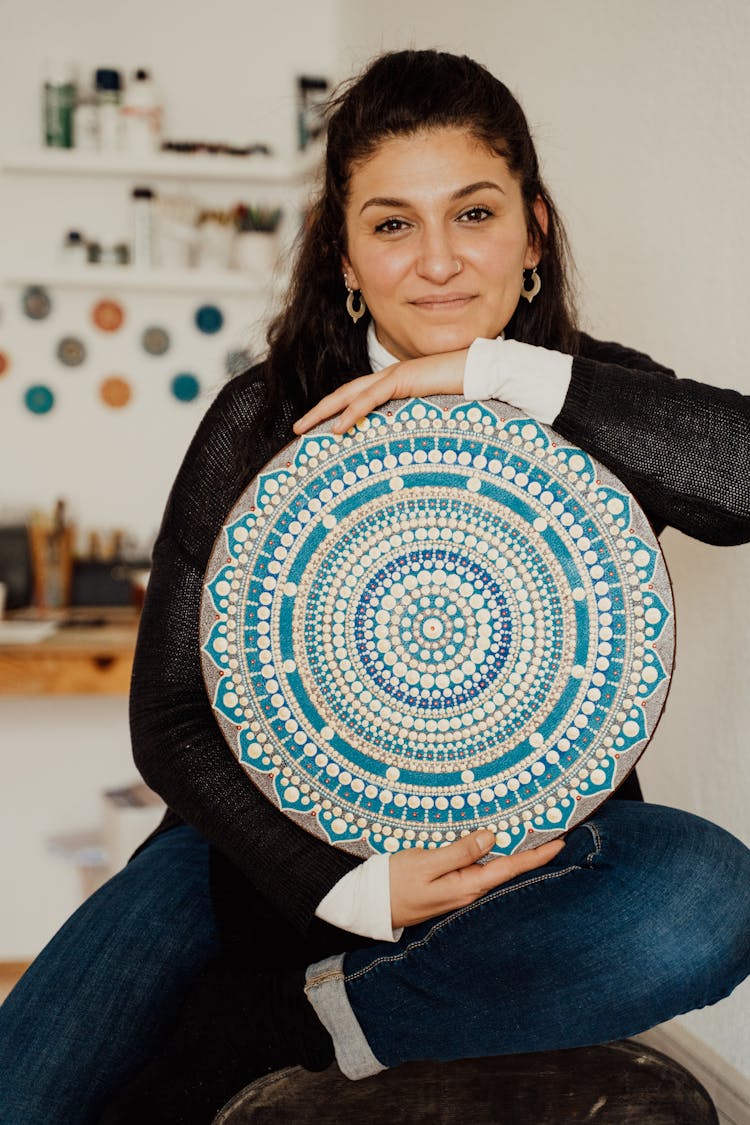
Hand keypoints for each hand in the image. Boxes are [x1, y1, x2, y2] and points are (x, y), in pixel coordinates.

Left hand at [293, 350, 467, 435]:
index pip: (356, 399)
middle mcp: (389, 378)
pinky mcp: (403, 378)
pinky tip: (338, 427)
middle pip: (344, 395)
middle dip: (318, 411)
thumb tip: (408, 451)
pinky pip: (371, 397)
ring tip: (306, 429)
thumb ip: (416, 423)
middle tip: (298, 429)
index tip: (318, 430)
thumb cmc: (464, 393)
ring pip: (350, 395)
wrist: (483, 372)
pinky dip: (352, 412)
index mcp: (394, 385)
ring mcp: (394, 376)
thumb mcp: (433, 413)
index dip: (335, 412)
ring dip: (325, 412)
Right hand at [388, 829, 565, 928]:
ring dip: (512, 854)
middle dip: (531, 853)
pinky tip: (495, 846)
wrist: (367, 904)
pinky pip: (477, 869)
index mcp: (466, 886)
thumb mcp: (425, 863)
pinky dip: (491, 856)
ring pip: (493, 869)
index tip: (561, 841)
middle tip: (554, 833)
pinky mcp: (448, 886)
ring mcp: (458, 890)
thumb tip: (492, 838)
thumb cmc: (393, 883)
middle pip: (507, 869)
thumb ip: (460, 852)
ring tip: (533, 836)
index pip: (510, 868)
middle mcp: (468, 891)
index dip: (537, 855)